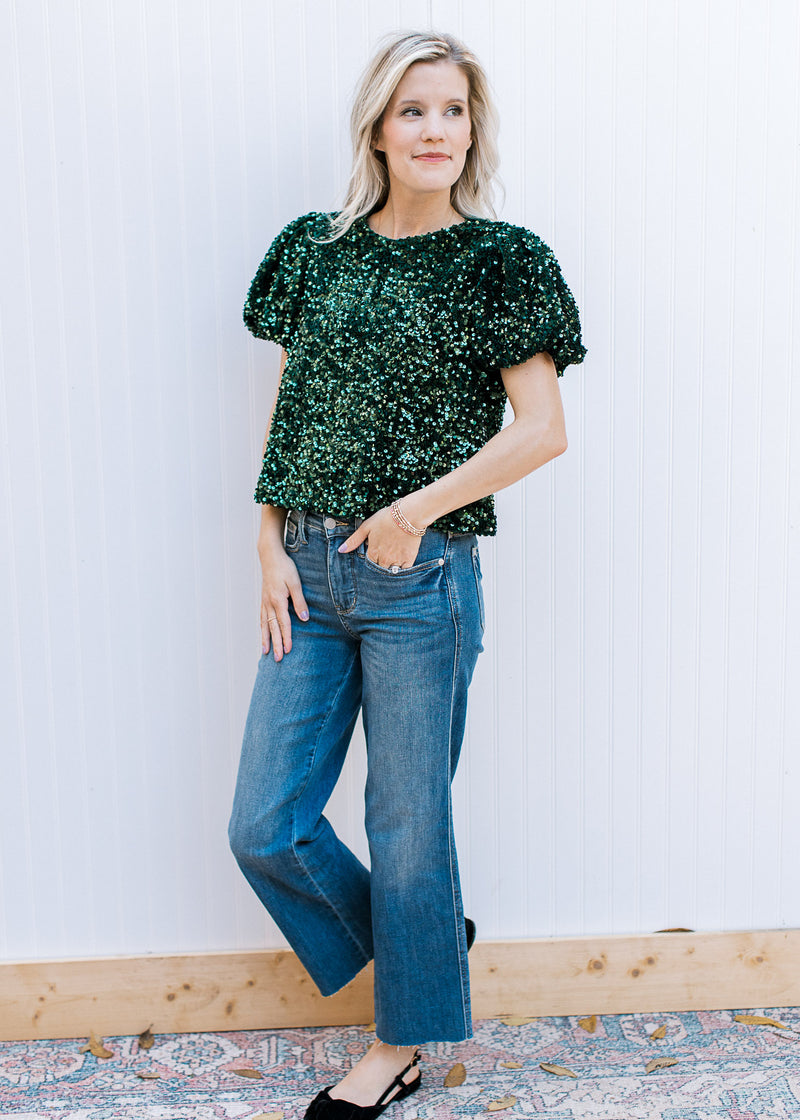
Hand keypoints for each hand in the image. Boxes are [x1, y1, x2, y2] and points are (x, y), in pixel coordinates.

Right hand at [259, 542, 308, 660]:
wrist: (270, 556)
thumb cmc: (285, 567)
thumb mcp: (296, 582)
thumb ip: (299, 601)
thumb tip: (304, 618)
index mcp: (278, 600)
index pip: (283, 623)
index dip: (286, 637)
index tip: (288, 650)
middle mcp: (269, 604)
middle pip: (272, 628)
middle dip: (275, 644)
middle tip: (277, 659)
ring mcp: (264, 602)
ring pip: (264, 625)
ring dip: (265, 639)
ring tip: (265, 652)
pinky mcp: (263, 599)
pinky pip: (261, 618)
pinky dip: (261, 628)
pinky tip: (263, 634)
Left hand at [338, 506, 422, 568]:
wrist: (408, 515)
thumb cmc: (386, 518)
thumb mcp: (367, 527)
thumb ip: (354, 540)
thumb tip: (341, 550)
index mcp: (373, 553)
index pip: (369, 562)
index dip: (372, 555)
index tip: (377, 548)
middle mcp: (384, 560)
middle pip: (380, 567)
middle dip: (381, 561)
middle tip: (387, 550)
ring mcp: (397, 561)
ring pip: (391, 570)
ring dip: (391, 565)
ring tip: (394, 553)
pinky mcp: (409, 559)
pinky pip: (404, 571)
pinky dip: (402, 568)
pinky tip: (402, 558)